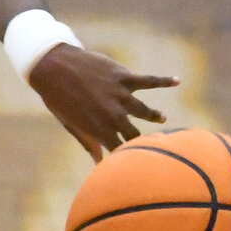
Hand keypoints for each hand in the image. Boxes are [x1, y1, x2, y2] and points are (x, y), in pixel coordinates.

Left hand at [29, 44, 176, 163]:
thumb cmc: (58, 97)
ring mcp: (120, 95)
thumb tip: (98, 162)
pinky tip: (177, 81)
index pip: (121, 150)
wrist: (53, 66)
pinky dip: (164, 80)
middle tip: (155, 145)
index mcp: (99, 130)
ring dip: (154, 115)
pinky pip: (149, 80)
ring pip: (144, 111)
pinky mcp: (123, 77)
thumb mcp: (71, 123)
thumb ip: (88, 142)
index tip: (139, 164)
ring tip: (163, 118)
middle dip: (144, 141)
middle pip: (135, 134)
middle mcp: (113, 115)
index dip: (129, 158)